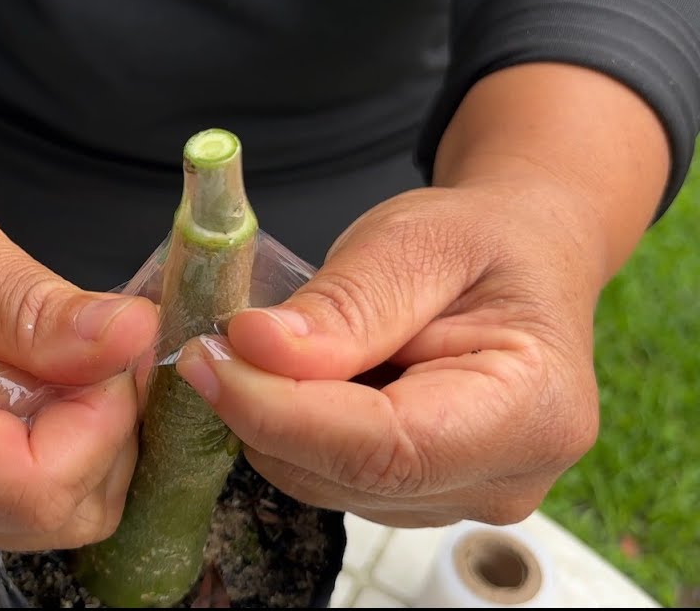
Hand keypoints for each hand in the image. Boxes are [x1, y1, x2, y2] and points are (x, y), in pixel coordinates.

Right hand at [0, 164, 156, 549]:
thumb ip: (33, 305)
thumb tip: (133, 339)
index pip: (36, 486)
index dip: (102, 420)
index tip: (112, 342)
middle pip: (61, 513)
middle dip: (107, 428)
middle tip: (92, 338)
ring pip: (61, 510)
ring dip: (93, 430)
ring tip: (59, 348)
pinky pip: (40, 487)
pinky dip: (72, 434)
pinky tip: (46, 370)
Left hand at [175, 182, 605, 527]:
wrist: (519, 262)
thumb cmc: (480, 244)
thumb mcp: (416, 240)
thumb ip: (345, 302)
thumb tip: (257, 347)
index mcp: (532, 411)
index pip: (386, 446)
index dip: (283, 412)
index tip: (209, 360)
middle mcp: (503, 480)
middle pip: (346, 474)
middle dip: (263, 412)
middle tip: (213, 342)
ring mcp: (457, 501)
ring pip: (322, 483)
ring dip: (272, 419)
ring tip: (273, 345)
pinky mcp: (413, 501)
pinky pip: (323, 478)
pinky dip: (288, 430)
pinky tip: (301, 374)